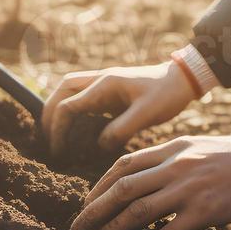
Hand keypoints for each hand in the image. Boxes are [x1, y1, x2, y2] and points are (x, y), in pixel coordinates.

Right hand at [42, 62, 197, 153]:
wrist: (184, 79)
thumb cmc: (168, 94)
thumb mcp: (147, 114)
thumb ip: (121, 129)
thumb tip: (99, 145)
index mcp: (105, 83)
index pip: (69, 105)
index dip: (58, 128)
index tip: (59, 150)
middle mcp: (101, 80)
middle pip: (63, 90)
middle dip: (50, 112)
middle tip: (46, 138)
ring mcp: (106, 84)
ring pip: (72, 92)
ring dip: (60, 109)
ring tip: (55, 134)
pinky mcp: (113, 92)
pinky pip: (85, 99)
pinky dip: (75, 111)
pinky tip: (77, 130)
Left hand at [70, 135, 230, 229]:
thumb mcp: (198, 148)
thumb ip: (172, 160)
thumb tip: (148, 180)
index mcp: (171, 149)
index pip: (124, 165)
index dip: (99, 185)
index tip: (87, 203)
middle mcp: (174, 166)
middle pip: (121, 188)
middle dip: (93, 211)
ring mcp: (188, 188)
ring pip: (136, 211)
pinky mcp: (205, 209)